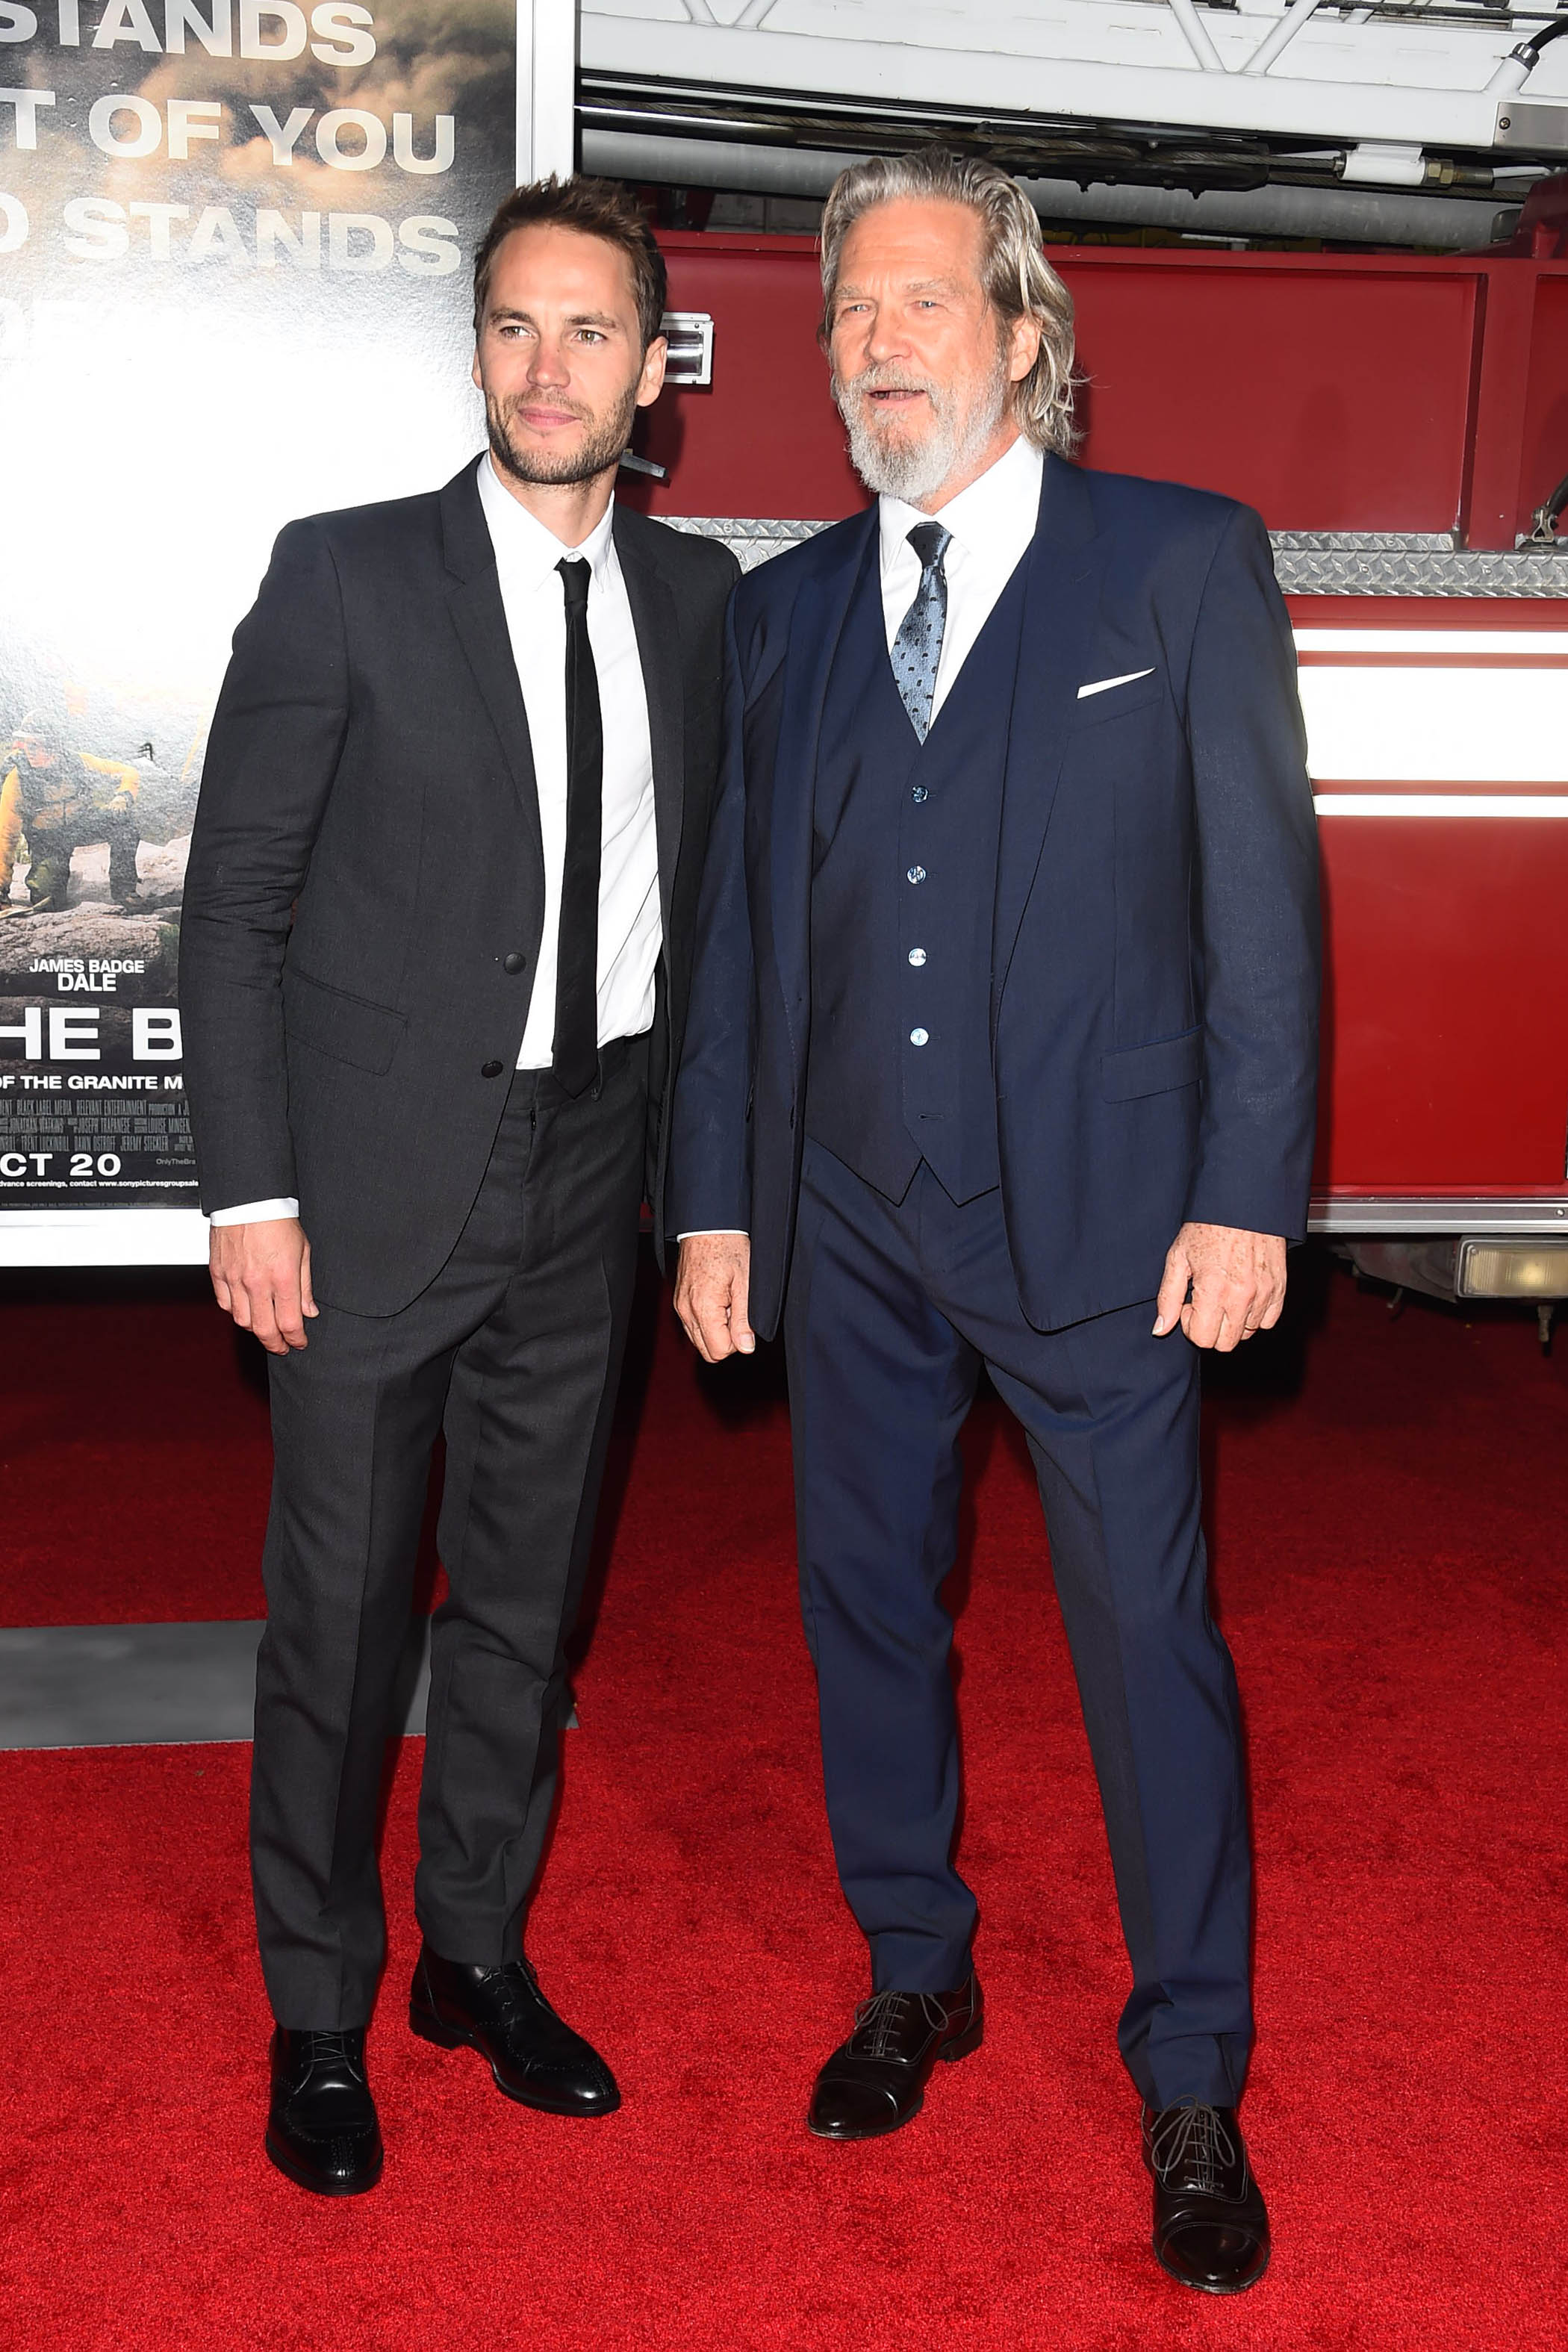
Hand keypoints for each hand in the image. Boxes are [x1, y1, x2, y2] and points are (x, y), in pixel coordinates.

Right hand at [209, 1217, 317, 1353]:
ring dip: (256, 1330)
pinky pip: (225, 1304)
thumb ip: (305, 1286)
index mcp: (283, 1277)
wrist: (249, 1199)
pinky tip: (246, 1310)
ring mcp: (235, 1279)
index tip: (299, 1342)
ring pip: (242, 1321)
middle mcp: (257, 1282)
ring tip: (266, 1330)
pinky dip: (235, 1312)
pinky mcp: (218, 1273)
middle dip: (276, 1344)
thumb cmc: (277, 1219)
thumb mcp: (303, 1251)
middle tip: (283, 1346)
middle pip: (264, 1330)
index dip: (296, 1339)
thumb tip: (309, 1311)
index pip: (290, 1323)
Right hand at [674, 1233, 753, 1362]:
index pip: (719, 1351)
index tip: (743, 1320)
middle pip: (707, 1351)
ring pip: (699, 1340)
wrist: (707, 1226)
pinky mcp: (679, 1301)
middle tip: (737, 1311)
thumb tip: (746, 1347)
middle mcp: (686, 1310)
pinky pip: (693, 1325)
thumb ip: (744, 1319)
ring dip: (717, 1330)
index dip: (737, 1342)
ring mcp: (680, 1306)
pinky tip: (718, 1299)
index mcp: (703, 1307)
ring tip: (728, 1303)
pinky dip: (707, 1321)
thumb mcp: (745, 1283)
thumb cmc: (728, 1247)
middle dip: (726, 1339)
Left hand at [1154, 1221, 1285, 1351]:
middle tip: (1204, 1304)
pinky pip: (1268, 1321)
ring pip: (1247, 1333)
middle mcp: (1242, 1296)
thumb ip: (1167, 1297)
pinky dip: (1255, 1316)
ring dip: (1232, 1322)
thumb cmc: (1208, 1226)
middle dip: (1210, 1329)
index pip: (1202, 1339)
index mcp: (1214, 1289)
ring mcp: (1264, 1293)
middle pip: (1225, 1343)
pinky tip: (1242, 1297)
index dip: (1190, 1326)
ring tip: (1224, 1296)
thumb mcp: (1178, 1257)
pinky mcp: (1279, 1288)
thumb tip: (1161, 1329)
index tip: (1188, 1306)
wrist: (1243, 1203)